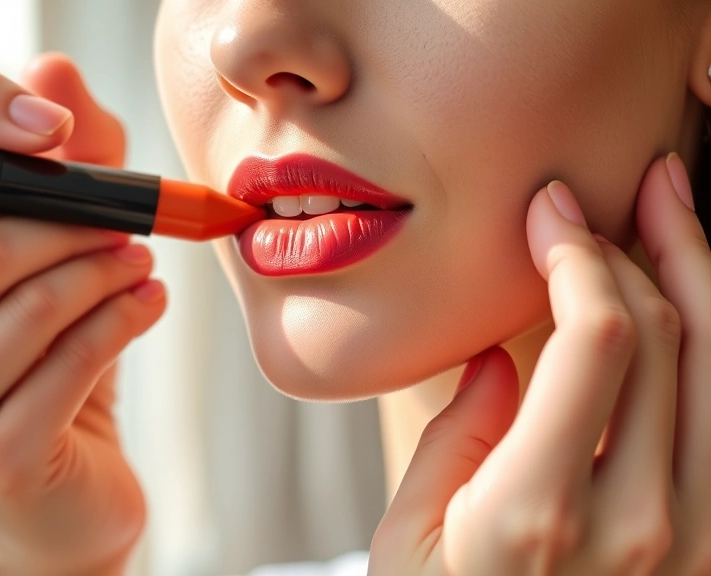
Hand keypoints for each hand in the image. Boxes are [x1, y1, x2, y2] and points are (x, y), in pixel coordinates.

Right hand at [0, 54, 164, 575]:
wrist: (44, 504)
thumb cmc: (28, 372)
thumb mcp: (29, 267)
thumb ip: (48, 166)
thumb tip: (54, 70)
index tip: (54, 125)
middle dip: (68, 213)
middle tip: (128, 211)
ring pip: (28, 300)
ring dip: (104, 266)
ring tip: (140, 258)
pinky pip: (72, 360)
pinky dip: (123, 319)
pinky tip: (148, 302)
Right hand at [370, 154, 710, 574]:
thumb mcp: (410, 538)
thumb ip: (458, 435)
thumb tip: (505, 353)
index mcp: (538, 513)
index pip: (597, 340)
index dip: (580, 252)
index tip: (550, 211)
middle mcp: (639, 526)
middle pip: (673, 340)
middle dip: (647, 244)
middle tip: (623, 189)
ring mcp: (692, 544)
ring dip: (704, 278)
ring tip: (677, 213)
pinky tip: (694, 307)